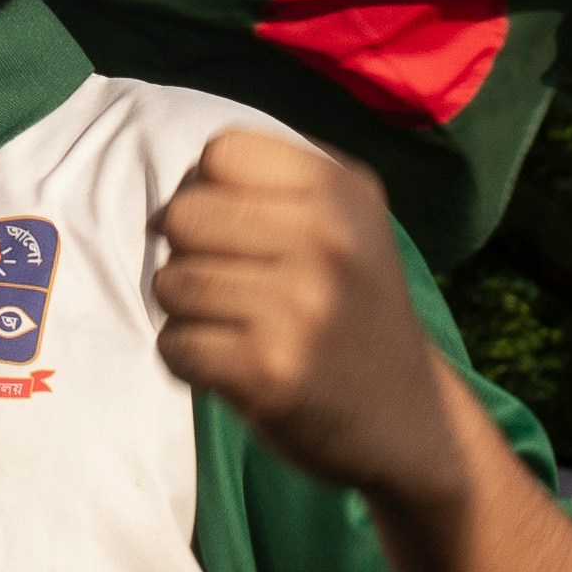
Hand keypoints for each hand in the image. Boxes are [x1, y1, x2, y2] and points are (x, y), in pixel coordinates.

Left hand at [152, 132, 465, 507]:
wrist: (409, 419)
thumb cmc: (353, 312)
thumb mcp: (346, 226)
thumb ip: (270, 191)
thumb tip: (162, 207)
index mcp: (344, 190)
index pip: (221, 152)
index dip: (211, 192)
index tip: (238, 232)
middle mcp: (328, 239)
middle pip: (184, 214)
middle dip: (190, 253)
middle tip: (234, 287)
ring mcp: (300, 306)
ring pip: (171, 282)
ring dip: (187, 312)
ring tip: (237, 329)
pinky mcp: (270, 369)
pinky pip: (174, 344)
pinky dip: (187, 360)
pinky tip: (232, 366)